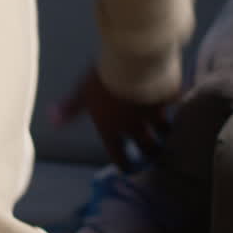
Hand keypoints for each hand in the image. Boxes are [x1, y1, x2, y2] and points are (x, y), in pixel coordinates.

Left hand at [52, 67, 172, 171]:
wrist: (132, 62)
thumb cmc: (101, 79)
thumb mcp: (82, 93)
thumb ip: (70, 109)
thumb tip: (53, 120)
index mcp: (111, 129)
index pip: (119, 155)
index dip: (124, 164)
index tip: (130, 169)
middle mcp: (134, 126)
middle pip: (147, 148)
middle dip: (151, 153)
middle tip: (154, 155)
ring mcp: (154, 113)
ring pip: (164, 130)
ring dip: (165, 133)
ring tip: (168, 134)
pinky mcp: (170, 97)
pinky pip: (175, 105)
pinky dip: (175, 105)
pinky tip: (179, 102)